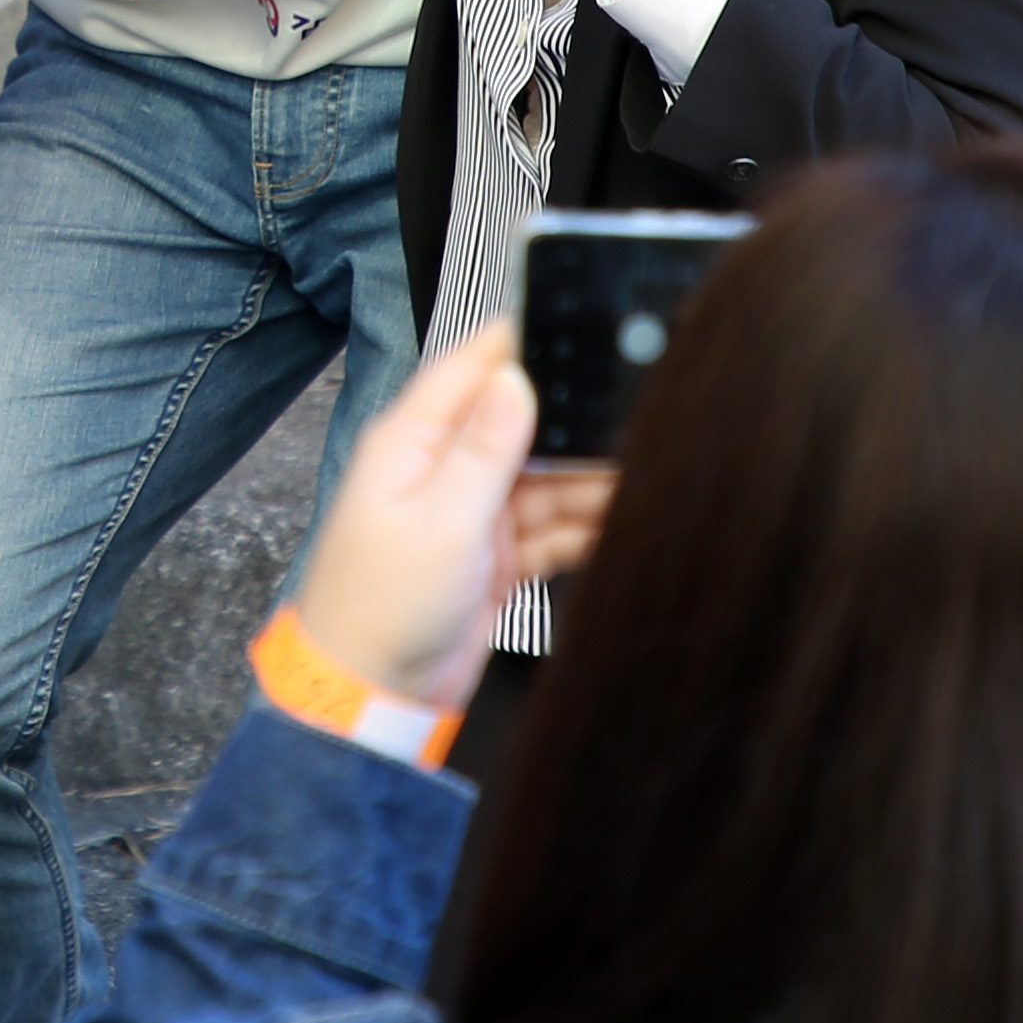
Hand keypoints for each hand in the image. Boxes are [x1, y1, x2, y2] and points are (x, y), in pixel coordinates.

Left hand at [291, 322, 613, 711]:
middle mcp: (442, 468)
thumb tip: (514, 377)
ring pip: (545, 479)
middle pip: (521, 424)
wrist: (372, 696)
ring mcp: (470, 512)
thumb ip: (482, 449)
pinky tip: (626, 520)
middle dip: (574, 423)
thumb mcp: (439, 521)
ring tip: (650, 472)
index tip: (580, 326)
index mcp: (412, 442)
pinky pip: (551, 528)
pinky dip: (584, 526)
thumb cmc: (380, 608)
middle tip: (638, 416)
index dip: (522, 345)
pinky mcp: (494, 556)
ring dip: (590, 481)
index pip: (470, 368)